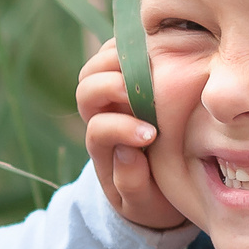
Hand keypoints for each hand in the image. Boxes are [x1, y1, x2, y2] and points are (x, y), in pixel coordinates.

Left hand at [77, 38, 186, 231]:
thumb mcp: (143, 205)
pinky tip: (162, 44)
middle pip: (86, 89)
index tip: (150, 136)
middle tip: (137, 91)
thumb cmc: (152, 200)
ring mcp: (114, 95)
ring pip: (97, 65)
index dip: (119, 128)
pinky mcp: (131, 76)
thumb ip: (132, 184)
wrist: (157, 190)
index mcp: (103, 148)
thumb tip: (128, 152)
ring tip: (150, 61)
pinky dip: (135, 42)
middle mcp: (103, 117)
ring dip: (119, 57)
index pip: (98, 129)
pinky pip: (121, 51)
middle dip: (109, 85)